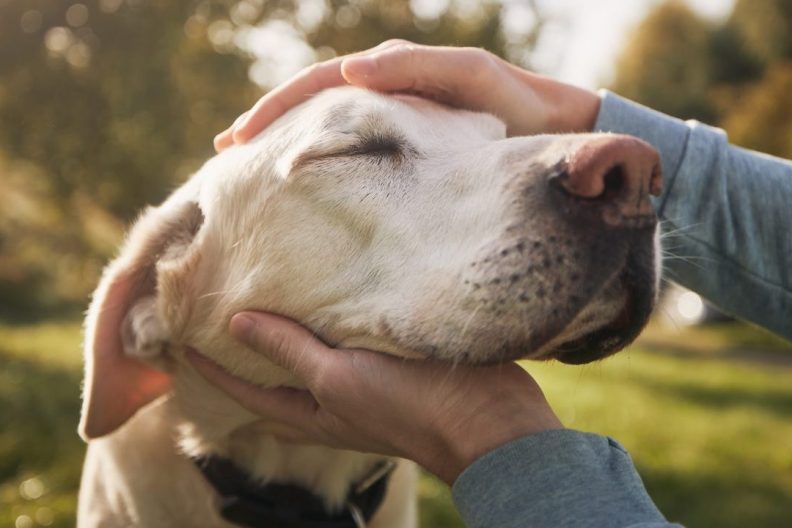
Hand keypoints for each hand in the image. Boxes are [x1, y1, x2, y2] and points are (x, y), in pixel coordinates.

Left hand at [187, 311, 562, 484]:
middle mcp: (330, 400)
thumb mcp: (338, 378)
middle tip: (218, 317)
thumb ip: (289, 351)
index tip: (181, 337)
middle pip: (274, 378)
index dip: (211, 367)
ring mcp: (361, 383)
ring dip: (286, 334)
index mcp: (311, 412)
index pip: (245, 390)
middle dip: (245, 354)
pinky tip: (328, 294)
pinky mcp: (389, 362)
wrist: (484, 417)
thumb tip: (235, 322)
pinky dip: (327, 321)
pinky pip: (346, 341)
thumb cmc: (406, 404)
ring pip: (310, 357)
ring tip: (265, 298)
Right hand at [214, 40, 600, 150]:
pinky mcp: (407, 151)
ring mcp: (394, 122)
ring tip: (250, 171)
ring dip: (288, 145)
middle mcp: (386, 93)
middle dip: (268, 126)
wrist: (553, 131)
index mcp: (392, 74)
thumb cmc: (516, 104)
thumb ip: (418, 70)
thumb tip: (353, 73)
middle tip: (226, 155)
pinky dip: (323, 163)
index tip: (240, 139)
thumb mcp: (472, 79)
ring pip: (328, 130)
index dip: (277, 109)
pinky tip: (304, 186)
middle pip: (312, 105)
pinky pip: (355, 153)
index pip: (319, 86)